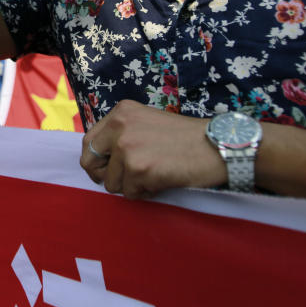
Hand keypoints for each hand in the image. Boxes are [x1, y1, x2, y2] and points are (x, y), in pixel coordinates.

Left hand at [80, 100, 225, 198]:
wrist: (216, 146)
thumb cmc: (186, 138)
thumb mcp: (147, 123)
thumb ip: (123, 135)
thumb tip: (100, 160)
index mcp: (121, 112)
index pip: (89, 141)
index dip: (96, 160)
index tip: (106, 170)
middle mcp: (120, 126)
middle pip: (90, 162)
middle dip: (103, 176)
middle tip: (122, 182)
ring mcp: (127, 147)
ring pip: (111, 183)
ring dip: (130, 186)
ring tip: (154, 176)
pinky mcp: (138, 169)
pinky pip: (130, 194)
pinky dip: (145, 193)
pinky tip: (161, 181)